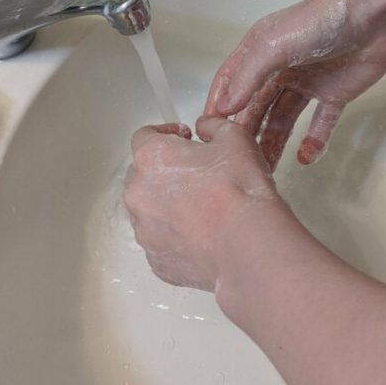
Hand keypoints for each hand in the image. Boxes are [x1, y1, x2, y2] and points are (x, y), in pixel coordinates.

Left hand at [124, 117, 280, 290]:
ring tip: (202, 208)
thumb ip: (213, 125)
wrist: (247, 246)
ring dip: (168, 205)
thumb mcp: (235, 138)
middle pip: (142, 174)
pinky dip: (176, 235)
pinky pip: (161, 241)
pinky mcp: (156, 259)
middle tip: (195, 174)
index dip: (165, 134)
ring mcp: (144, 230)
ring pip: (149, 210)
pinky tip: (203, 234)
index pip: (144, 136)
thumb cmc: (239, 191)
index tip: (183, 139)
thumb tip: (205, 127)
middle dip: (164, 171)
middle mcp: (138, 193)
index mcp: (151, 157)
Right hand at [205, 0, 385, 168]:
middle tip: (238, 157)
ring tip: (266, 166)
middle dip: (247, 131)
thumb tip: (225, 107)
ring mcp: (308, 81)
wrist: (376, 16)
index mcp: (261, 49)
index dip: (219, 105)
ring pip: (284, 118)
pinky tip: (305, 157)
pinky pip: (320, 123)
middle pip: (256, 105)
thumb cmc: (324, 18)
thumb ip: (248, 76)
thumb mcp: (275, 44)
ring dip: (275, 141)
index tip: (208, 131)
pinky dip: (313, 141)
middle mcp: (281, 66)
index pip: (231, 81)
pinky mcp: (335, 93)